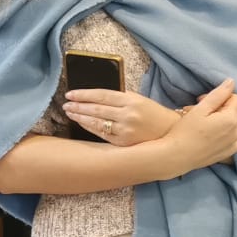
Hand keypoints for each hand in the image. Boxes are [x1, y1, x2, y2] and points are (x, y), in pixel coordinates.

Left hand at [62, 88, 179, 145]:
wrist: (171, 133)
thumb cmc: (153, 114)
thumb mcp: (139, 100)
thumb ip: (120, 97)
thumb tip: (95, 95)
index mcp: (132, 100)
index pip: (101, 95)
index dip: (83, 94)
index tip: (70, 94)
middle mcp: (128, 115)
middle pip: (96, 109)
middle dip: (78, 106)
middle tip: (66, 104)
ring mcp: (125, 130)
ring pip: (96, 122)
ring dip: (80, 117)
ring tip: (69, 113)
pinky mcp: (123, 142)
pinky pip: (102, 134)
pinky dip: (90, 128)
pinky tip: (82, 123)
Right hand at [158, 78, 236, 174]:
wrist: (176, 155)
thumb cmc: (184, 131)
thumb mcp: (200, 109)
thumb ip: (218, 95)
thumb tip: (232, 82)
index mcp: (230, 119)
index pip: (235, 99)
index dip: (220, 96)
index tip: (203, 99)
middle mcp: (236, 131)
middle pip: (236, 111)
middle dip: (222, 106)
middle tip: (203, 108)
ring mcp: (234, 144)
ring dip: (233, 118)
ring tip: (219, 117)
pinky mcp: (229, 152)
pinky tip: (235, 131)